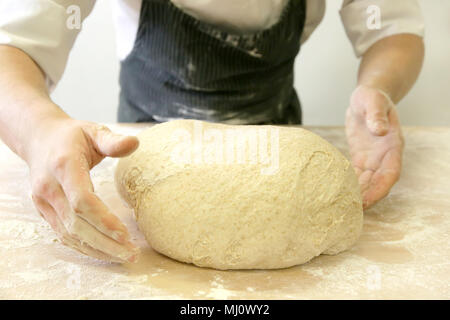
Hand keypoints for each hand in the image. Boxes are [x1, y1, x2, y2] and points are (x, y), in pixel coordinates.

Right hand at [24, 116, 139, 262]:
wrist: (39, 138)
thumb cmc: (72, 136)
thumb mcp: (93, 131)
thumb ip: (112, 140)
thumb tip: (135, 142)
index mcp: (64, 166)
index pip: (82, 200)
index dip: (103, 220)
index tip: (126, 234)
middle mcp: (49, 187)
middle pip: (77, 224)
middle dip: (105, 242)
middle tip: (132, 254)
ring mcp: (43, 201)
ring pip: (69, 234)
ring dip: (97, 249)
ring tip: (124, 257)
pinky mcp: (44, 210)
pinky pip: (63, 234)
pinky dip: (84, 247)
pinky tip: (104, 252)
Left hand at [345, 86, 403, 208]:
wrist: (367, 97)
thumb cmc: (372, 97)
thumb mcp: (373, 101)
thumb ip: (377, 115)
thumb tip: (380, 130)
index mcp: (392, 145)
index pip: (390, 173)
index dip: (380, 189)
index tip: (367, 201)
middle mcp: (385, 156)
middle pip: (378, 183)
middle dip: (366, 198)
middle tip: (349, 211)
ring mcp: (373, 158)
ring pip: (367, 182)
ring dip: (357, 195)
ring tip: (341, 208)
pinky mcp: (361, 158)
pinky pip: (356, 175)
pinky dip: (349, 185)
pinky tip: (336, 193)